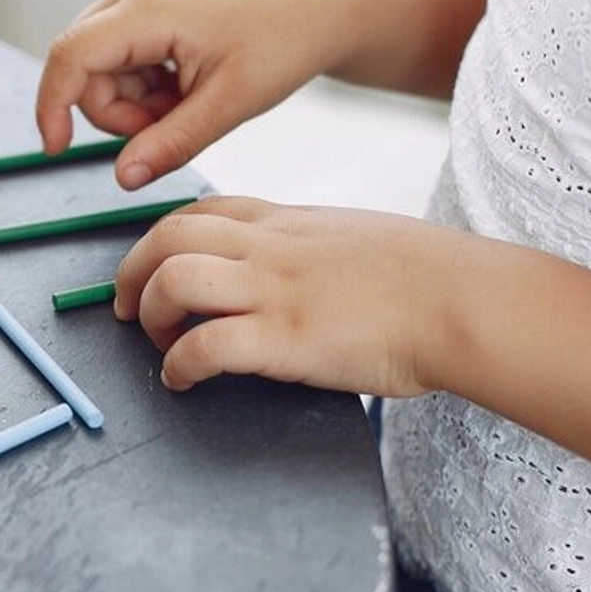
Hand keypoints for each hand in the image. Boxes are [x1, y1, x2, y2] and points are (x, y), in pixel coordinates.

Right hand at [35, 0, 355, 189]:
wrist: (318, 7)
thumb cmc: (283, 44)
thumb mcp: (229, 104)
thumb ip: (171, 142)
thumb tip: (122, 178)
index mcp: (149, 6)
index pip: (71, 56)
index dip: (53, 106)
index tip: (56, 150)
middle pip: (82, 64)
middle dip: (115, 111)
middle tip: (170, 128)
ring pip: (100, 63)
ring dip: (132, 99)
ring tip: (186, 104)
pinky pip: (119, 52)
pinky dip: (143, 82)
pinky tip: (184, 85)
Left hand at [113, 196, 475, 397]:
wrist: (466, 301)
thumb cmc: (428, 276)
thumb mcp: (355, 236)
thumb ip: (310, 246)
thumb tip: (291, 266)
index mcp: (289, 222)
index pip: (203, 211)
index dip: (162, 238)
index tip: (152, 265)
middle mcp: (272, 249)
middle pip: (168, 236)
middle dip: (131, 272)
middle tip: (125, 307)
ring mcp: (277, 291)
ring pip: (174, 280)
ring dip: (149, 314)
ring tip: (157, 344)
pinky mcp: (287, 340)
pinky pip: (205, 346)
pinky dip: (178, 365)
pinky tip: (182, 380)